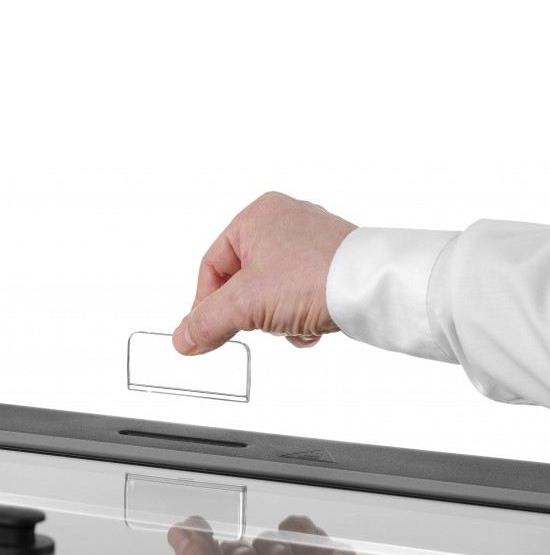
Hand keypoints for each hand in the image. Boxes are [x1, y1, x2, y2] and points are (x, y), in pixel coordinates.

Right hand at [172, 191, 356, 354]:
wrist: (372, 288)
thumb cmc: (314, 276)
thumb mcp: (244, 303)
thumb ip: (207, 322)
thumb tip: (183, 338)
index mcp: (256, 216)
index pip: (211, 266)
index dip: (205, 304)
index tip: (204, 333)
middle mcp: (284, 222)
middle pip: (242, 283)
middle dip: (249, 313)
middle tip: (255, 327)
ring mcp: (311, 244)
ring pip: (271, 294)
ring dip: (277, 319)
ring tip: (291, 321)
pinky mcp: (332, 266)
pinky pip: (300, 297)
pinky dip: (301, 317)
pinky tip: (311, 323)